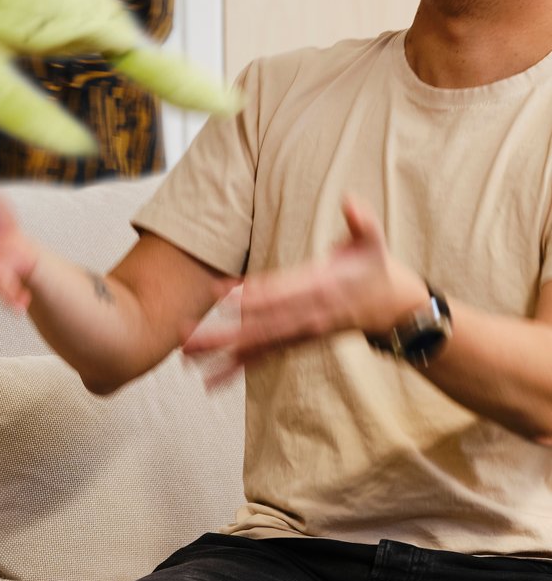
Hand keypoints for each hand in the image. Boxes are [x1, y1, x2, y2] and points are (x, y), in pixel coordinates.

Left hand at [182, 196, 429, 371]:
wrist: (393, 308)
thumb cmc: (375, 268)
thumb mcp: (374, 242)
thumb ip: (362, 223)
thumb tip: (352, 201)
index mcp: (320, 289)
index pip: (282, 292)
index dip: (253, 292)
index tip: (223, 292)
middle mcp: (307, 317)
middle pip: (260, 326)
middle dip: (223, 332)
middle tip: (188, 335)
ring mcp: (300, 334)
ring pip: (257, 346)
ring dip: (221, 352)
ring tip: (186, 357)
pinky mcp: (296, 343)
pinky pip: (265, 357)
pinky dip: (237, 367)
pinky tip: (209, 379)